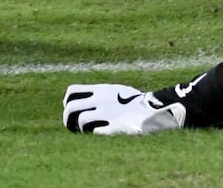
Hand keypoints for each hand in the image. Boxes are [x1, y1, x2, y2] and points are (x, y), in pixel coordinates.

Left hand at [63, 83, 183, 135]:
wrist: (154, 108)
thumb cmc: (134, 102)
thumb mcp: (116, 91)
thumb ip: (100, 94)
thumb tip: (84, 100)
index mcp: (101, 89)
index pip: (72, 91)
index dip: (68, 101)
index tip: (73, 108)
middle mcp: (101, 99)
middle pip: (71, 107)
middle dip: (67, 119)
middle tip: (72, 125)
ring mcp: (107, 113)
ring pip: (80, 120)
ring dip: (79, 128)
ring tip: (83, 131)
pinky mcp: (113, 126)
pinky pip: (94, 131)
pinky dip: (92, 134)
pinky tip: (98, 134)